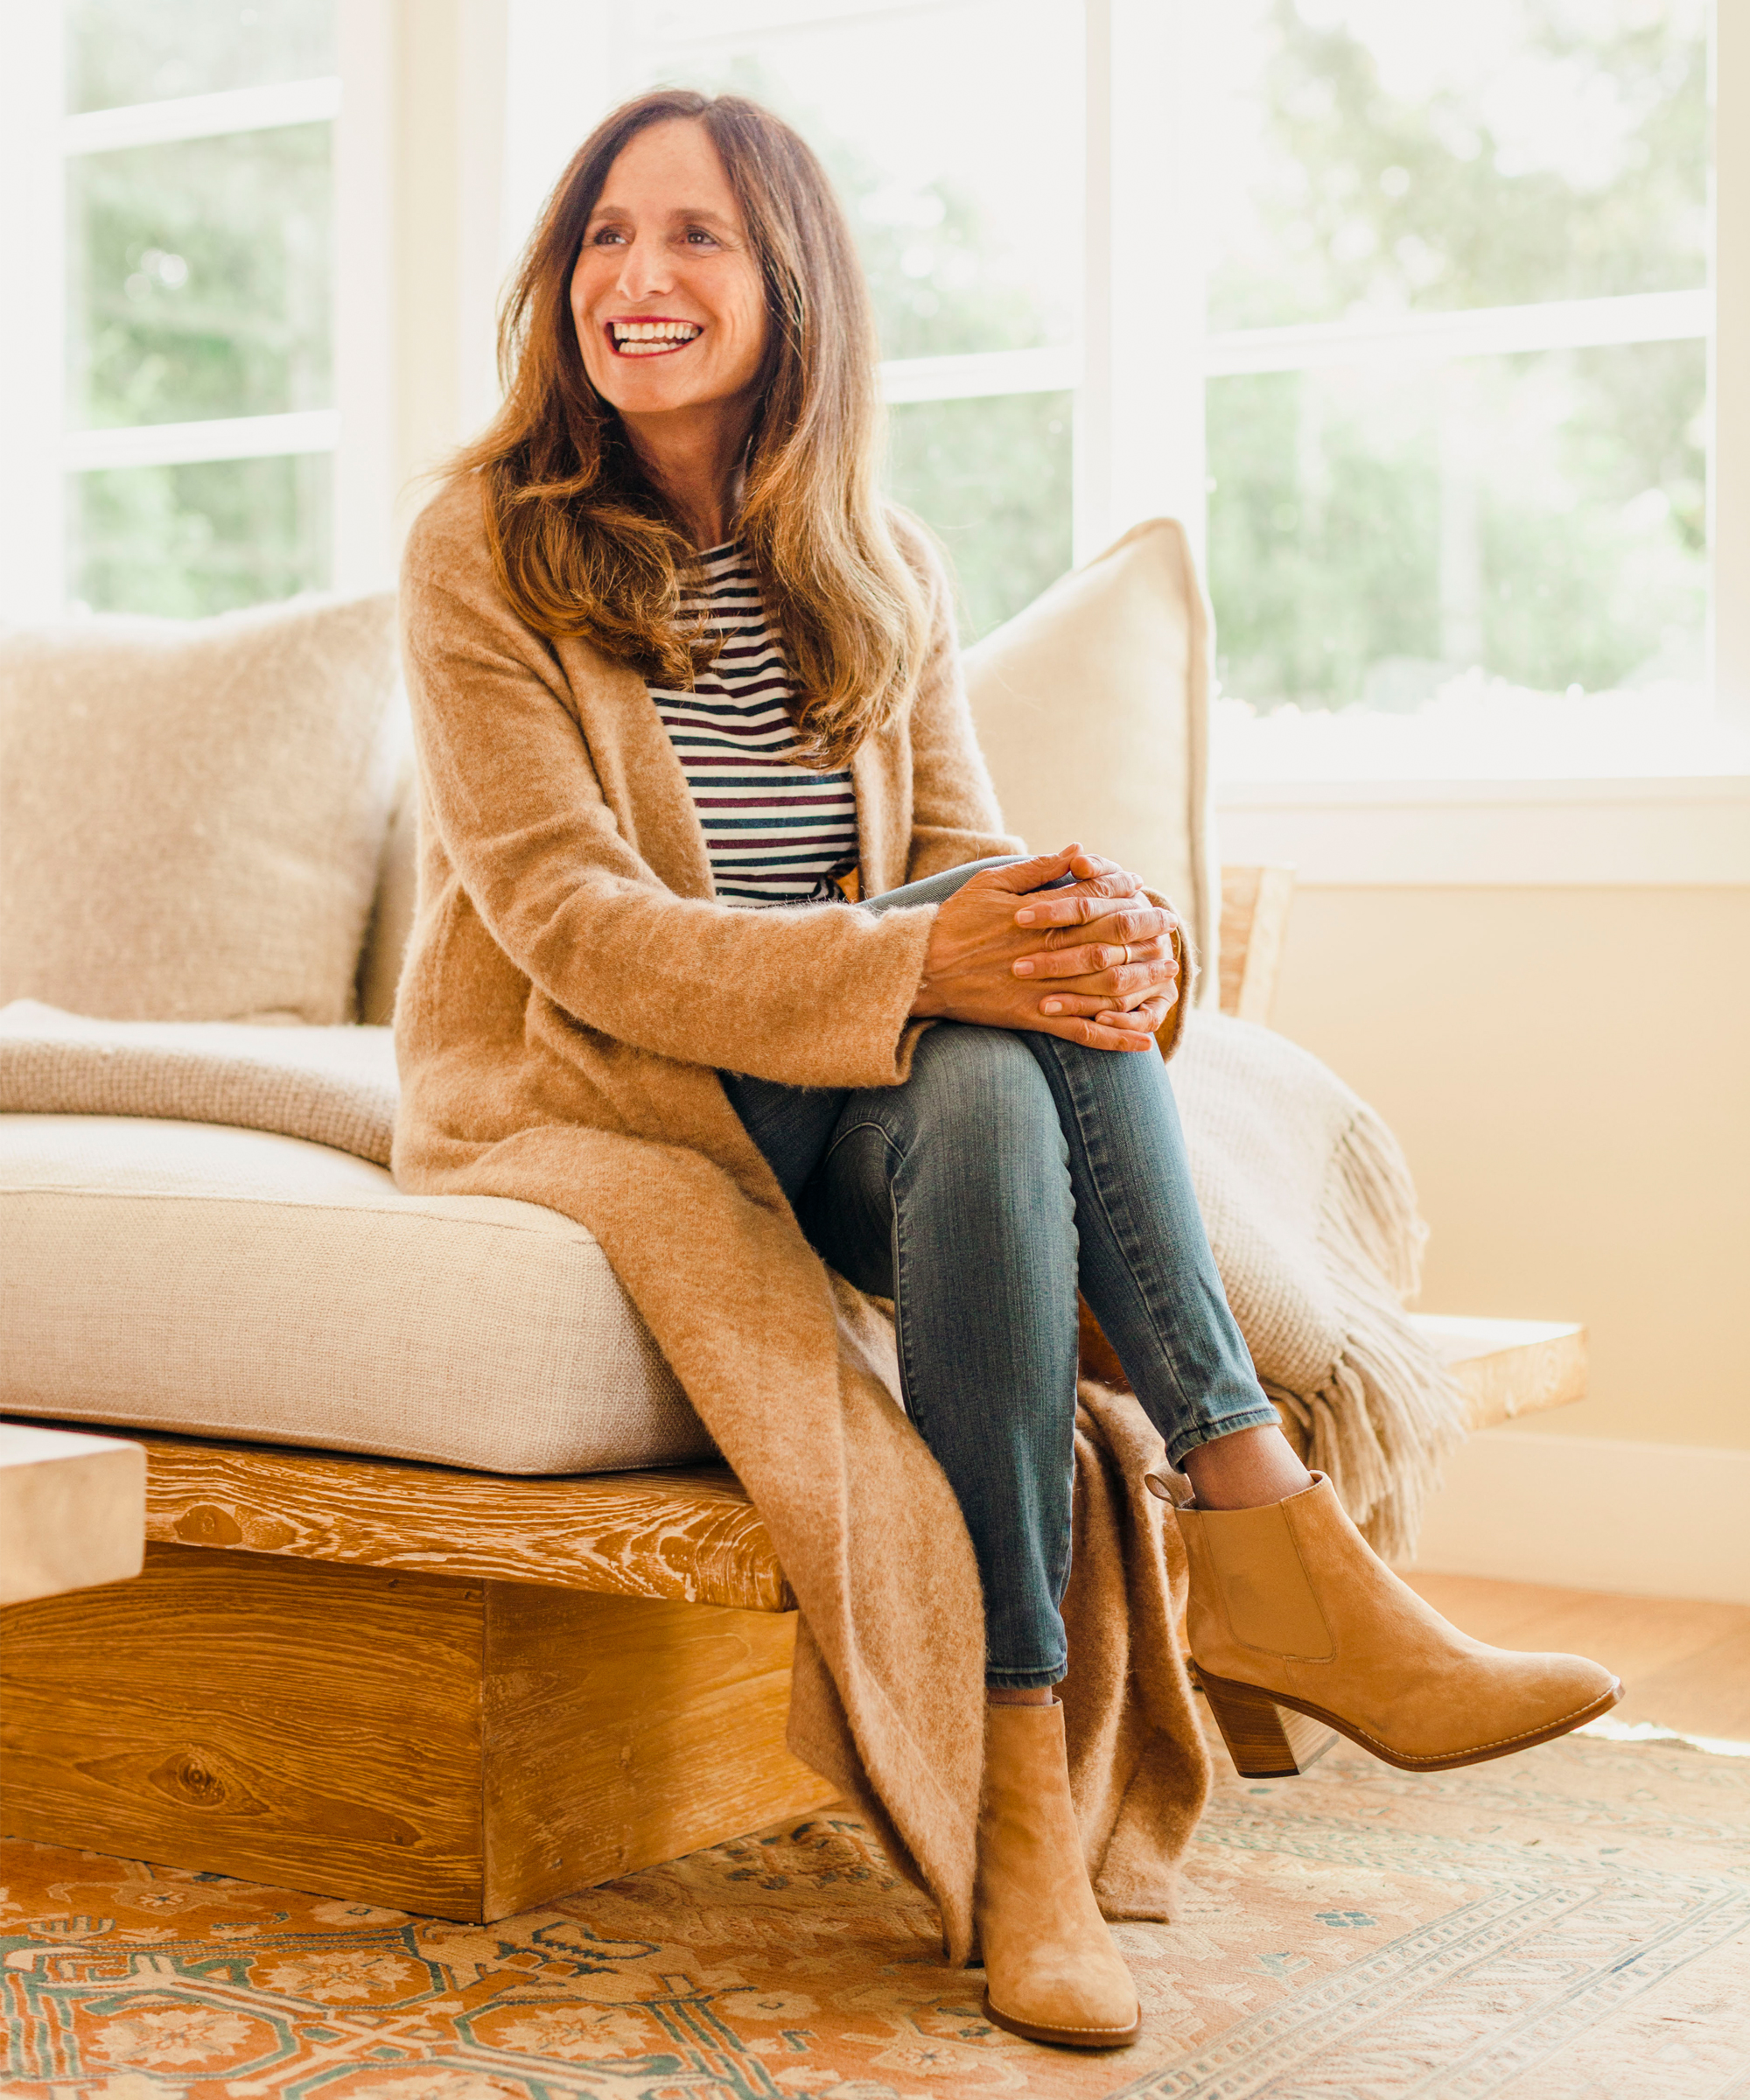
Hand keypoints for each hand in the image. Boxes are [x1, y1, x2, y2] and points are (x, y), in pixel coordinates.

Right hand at [910, 846, 1178, 1052]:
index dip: (1130, 901)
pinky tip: (1143, 1041)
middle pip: (1112, 944)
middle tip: (1174, 933)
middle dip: (1148, 937)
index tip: (1152, 898)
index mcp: (1041, 916)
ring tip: (1169, 978)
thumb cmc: (955, 921)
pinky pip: (1083, 1032)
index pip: (1098, 904)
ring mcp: (1044, 988)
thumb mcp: (992, 882)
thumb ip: (1039, 869)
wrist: (922, 969)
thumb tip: (1078, 850)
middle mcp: (1049, 952)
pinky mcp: (1034, 1017)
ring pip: (1106, 989)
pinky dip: (1115, 1038)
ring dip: (1143, 984)